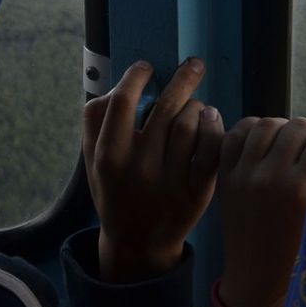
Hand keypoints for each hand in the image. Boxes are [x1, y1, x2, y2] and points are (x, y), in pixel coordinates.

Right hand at [83, 59, 223, 282]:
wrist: (138, 243)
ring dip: (196, 104)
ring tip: (195, 102)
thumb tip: (119, 82)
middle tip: (193, 63)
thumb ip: (96, 120)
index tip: (146, 66)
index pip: (121, 102)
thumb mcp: (91, 160)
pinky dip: (213, 127)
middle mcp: (139, 167)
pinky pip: (211, 149)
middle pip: (165, 107)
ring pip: (189, 124)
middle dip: (182, 77)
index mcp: (108, 156)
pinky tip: (210, 118)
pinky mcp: (197, 193)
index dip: (135, 76)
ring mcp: (170, 181)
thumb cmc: (114, 191)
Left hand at [215, 116, 305, 306]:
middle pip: (297, 126)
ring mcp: (244, 174)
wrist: (257, 277)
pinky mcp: (226, 176)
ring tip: (287, 145)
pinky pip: (236, 134)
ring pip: (266, 124)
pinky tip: (262, 142)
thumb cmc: (301, 255)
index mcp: (302, 190)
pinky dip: (251, 130)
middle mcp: (271, 176)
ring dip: (281, 129)